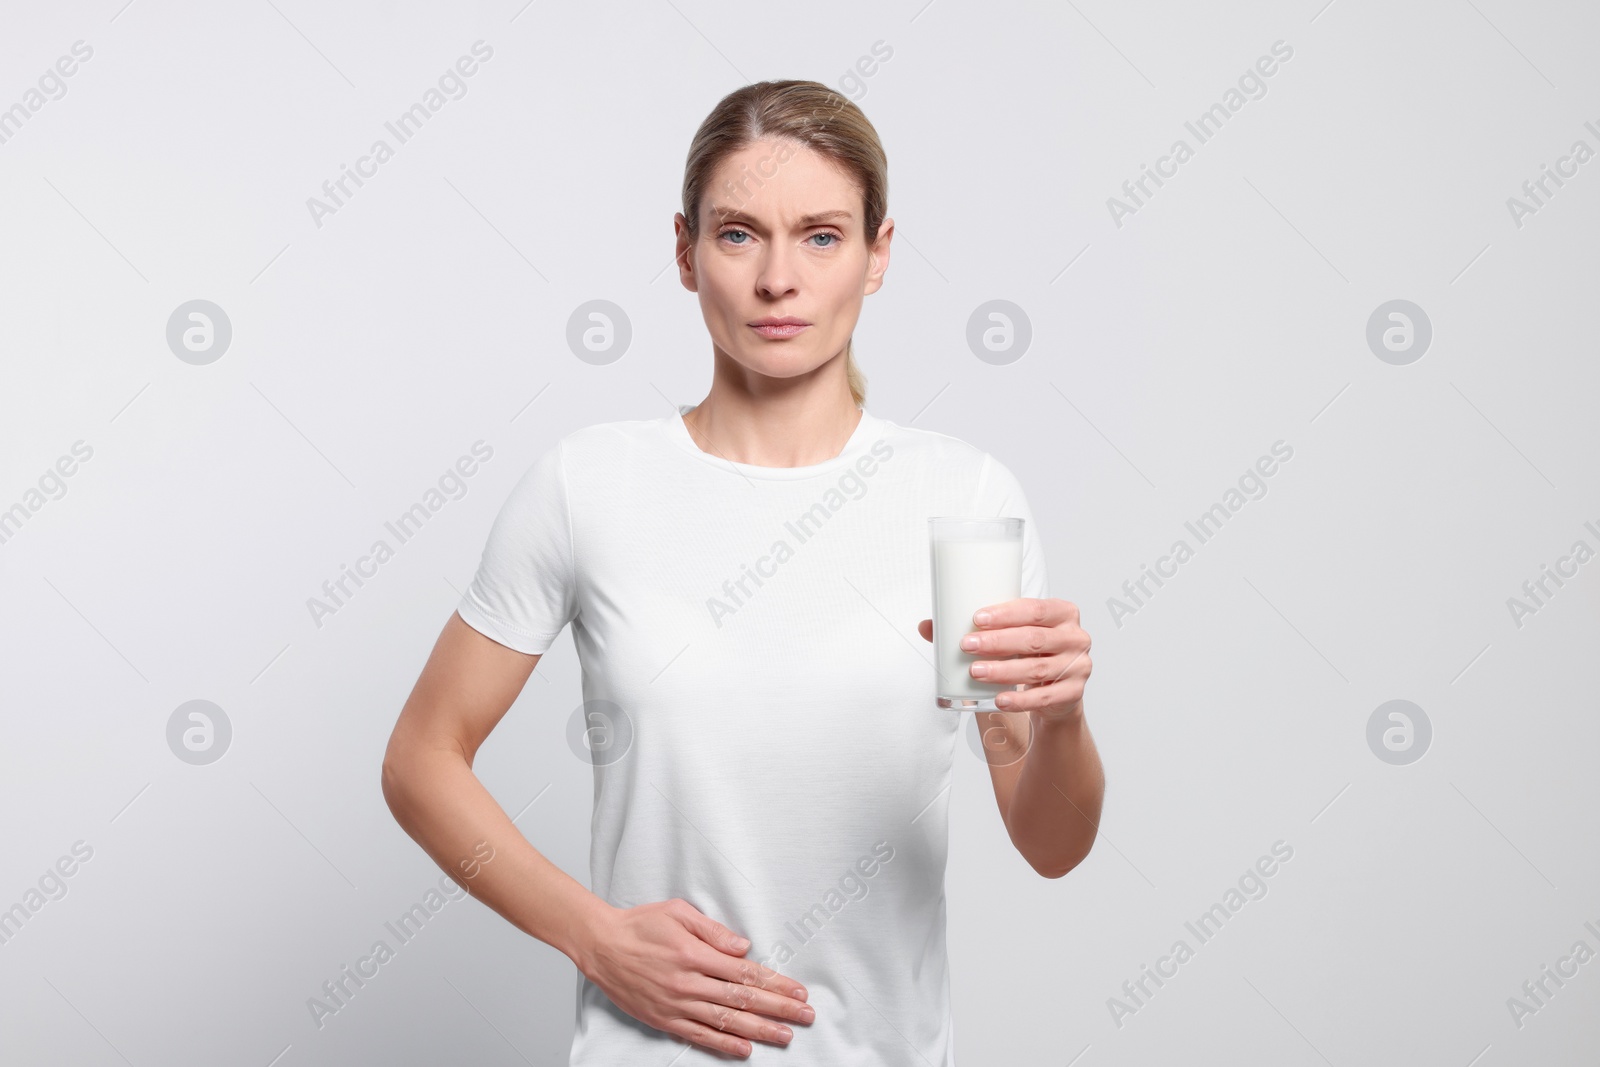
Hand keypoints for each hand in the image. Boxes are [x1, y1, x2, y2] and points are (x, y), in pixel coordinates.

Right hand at [572, 897, 813, 1057]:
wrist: (601, 945)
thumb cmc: (640, 924)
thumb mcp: (678, 912)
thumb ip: (713, 931)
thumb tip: (744, 947)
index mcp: (695, 954)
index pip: (745, 973)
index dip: (775, 983)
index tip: (798, 991)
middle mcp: (689, 983)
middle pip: (743, 999)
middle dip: (778, 1008)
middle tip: (805, 1015)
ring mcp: (676, 1004)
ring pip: (726, 1021)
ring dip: (759, 1030)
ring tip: (785, 1035)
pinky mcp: (664, 1019)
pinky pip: (699, 1035)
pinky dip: (724, 1044)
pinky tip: (745, 1050)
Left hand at [918, 597, 1090, 721]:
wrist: (1056, 691)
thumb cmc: (1028, 654)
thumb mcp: (1010, 637)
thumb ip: (976, 629)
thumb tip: (926, 625)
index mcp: (1063, 613)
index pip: (1035, 609)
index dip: (1006, 613)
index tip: (976, 618)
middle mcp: (1076, 637)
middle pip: (1034, 638)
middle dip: (997, 642)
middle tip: (967, 645)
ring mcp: (1079, 666)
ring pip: (1037, 669)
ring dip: (1003, 671)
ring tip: (975, 672)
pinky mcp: (1073, 694)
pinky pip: (1045, 698)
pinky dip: (1020, 700)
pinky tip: (1000, 700)